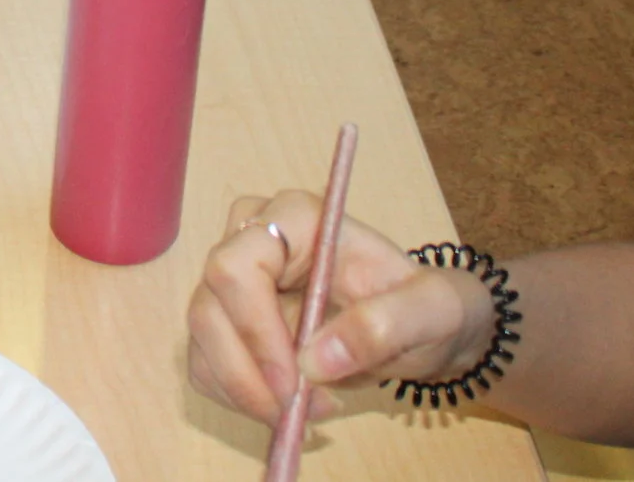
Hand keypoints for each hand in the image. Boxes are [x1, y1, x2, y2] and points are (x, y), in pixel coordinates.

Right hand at [186, 191, 497, 427]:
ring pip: (202, 340)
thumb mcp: (431, 312)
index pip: (239, 264)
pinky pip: (206, 363)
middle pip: (209, 307)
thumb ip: (383, 325)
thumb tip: (314, 361)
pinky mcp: (228, 319)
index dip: (254, 327)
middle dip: (247, 374)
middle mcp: (251, 239)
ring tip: (305, 413)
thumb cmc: (425, 306)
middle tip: (296, 414)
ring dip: (244, 392)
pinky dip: (239, 397)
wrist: (418, 326)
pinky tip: (286, 406)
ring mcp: (233, 280)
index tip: (294, 383)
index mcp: (295, 218)